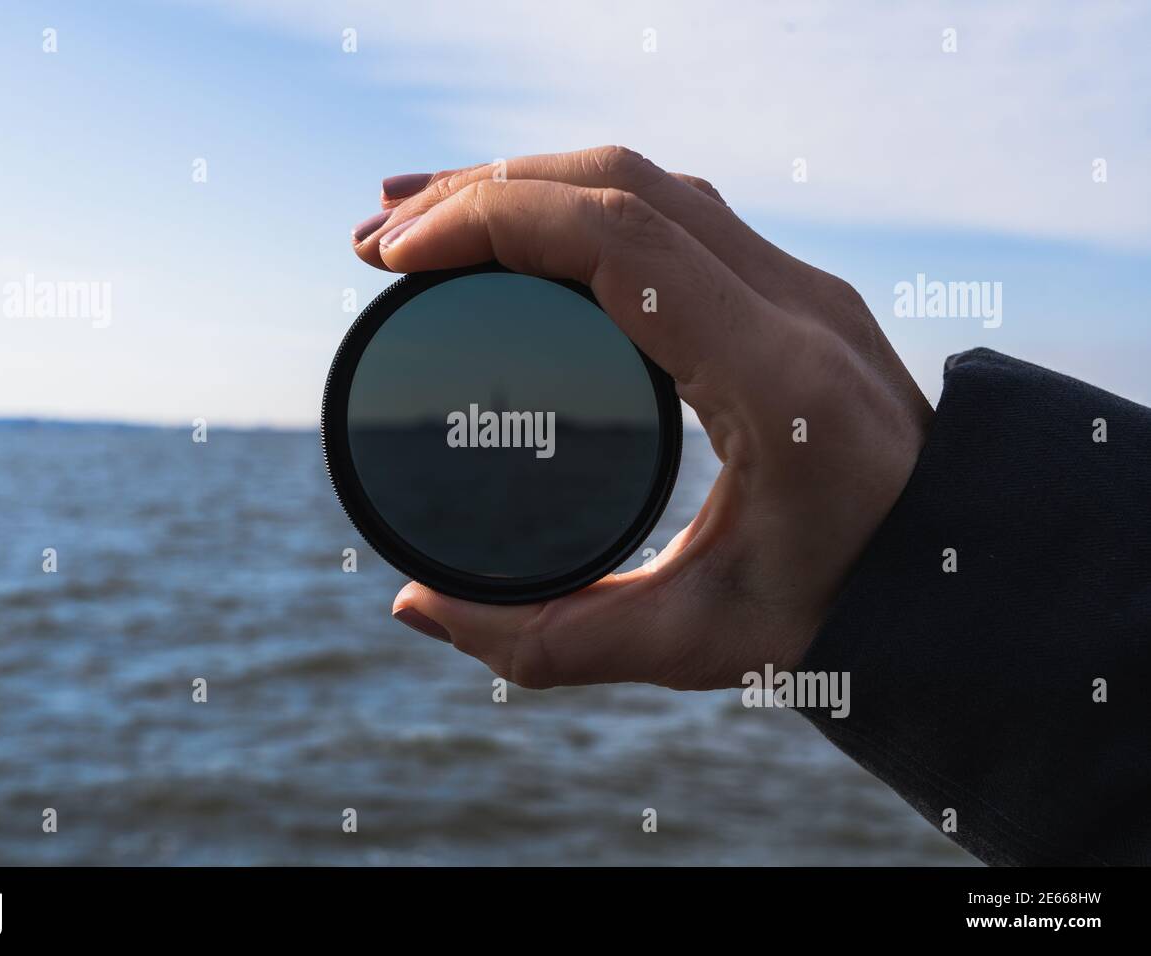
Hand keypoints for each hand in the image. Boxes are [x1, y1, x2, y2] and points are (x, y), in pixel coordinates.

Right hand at [351, 146, 931, 690]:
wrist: (952, 572)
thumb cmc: (837, 610)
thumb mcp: (689, 646)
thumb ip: (546, 640)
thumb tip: (415, 608)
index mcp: (774, 379)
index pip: (619, 239)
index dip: (491, 221)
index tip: (395, 256)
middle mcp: (793, 306)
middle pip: (618, 185)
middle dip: (481, 194)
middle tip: (376, 243)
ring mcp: (797, 286)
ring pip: (644, 182)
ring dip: (526, 186)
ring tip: (421, 224)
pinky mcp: (788, 290)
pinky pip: (670, 209)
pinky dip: (576, 206)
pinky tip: (519, 233)